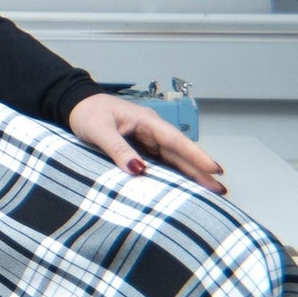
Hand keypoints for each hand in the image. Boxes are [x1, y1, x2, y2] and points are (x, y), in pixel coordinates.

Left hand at [65, 93, 225, 195]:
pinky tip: (184, 188)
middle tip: (220, 189)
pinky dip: (173, 175)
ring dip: (191, 175)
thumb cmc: (88, 113)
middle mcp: (152, 131)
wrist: (76, 106)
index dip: (196, 156)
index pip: (176, 141)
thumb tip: (138, 170)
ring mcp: (148, 140)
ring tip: (210, 191)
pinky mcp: (141, 149)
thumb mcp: (99, 131)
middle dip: (201, 171)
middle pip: (180, 154)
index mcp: (147, 122)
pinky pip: (161, 164)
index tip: (214, 169)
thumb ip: (117, 149)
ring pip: (174, 160)